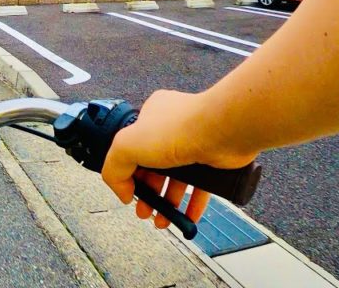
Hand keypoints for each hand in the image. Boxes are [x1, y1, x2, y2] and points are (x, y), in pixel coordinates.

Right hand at [102, 90, 257, 228]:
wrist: (224, 131)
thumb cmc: (180, 128)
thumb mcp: (126, 146)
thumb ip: (114, 169)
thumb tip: (123, 192)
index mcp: (150, 118)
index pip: (133, 150)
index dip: (129, 175)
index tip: (129, 193)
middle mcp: (173, 130)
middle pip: (155, 169)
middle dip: (149, 194)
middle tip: (144, 212)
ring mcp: (195, 145)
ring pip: (178, 181)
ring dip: (169, 203)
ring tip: (163, 220)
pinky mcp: (214, 162)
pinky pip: (201, 187)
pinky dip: (193, 204)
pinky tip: (186, 218)